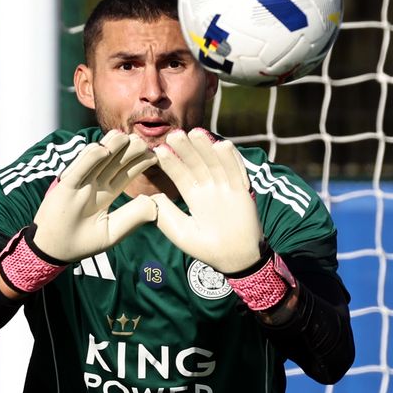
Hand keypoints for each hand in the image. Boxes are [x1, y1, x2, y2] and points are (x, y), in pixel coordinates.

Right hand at [31, 130, 157, 261]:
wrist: (53, 251)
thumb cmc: (82, 243)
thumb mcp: (112, 232)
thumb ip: (132, 217)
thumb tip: (155, 204)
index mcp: (106, 194)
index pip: (126, 173)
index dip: (140, 163)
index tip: (154, 155)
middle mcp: (94, 185)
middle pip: (114, 162)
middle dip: (128, 151)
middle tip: (143, 142)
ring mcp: (79, 184)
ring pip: (96, 160)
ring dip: (110, 147)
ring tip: (125, 137)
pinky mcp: (64, 188)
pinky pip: (77, 170)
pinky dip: (88, 159)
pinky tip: (102, 150)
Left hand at [150, 128, 262, 273]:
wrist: (235, 260)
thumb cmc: (206, 249)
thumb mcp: (181, 232)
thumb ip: (166, 215)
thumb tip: (150, 198)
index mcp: (194, 196)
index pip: (181, 175)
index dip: (171, 163)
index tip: (159, 150)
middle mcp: (209, 189)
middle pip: (197, 164)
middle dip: (186, 150)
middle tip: (174, 134)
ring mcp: (226, 188)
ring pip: (215, 164)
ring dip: (206, 149)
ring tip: (196, 133)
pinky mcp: (242, 192)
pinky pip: (236, 173)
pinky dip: (231, 160)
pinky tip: (222, 145)